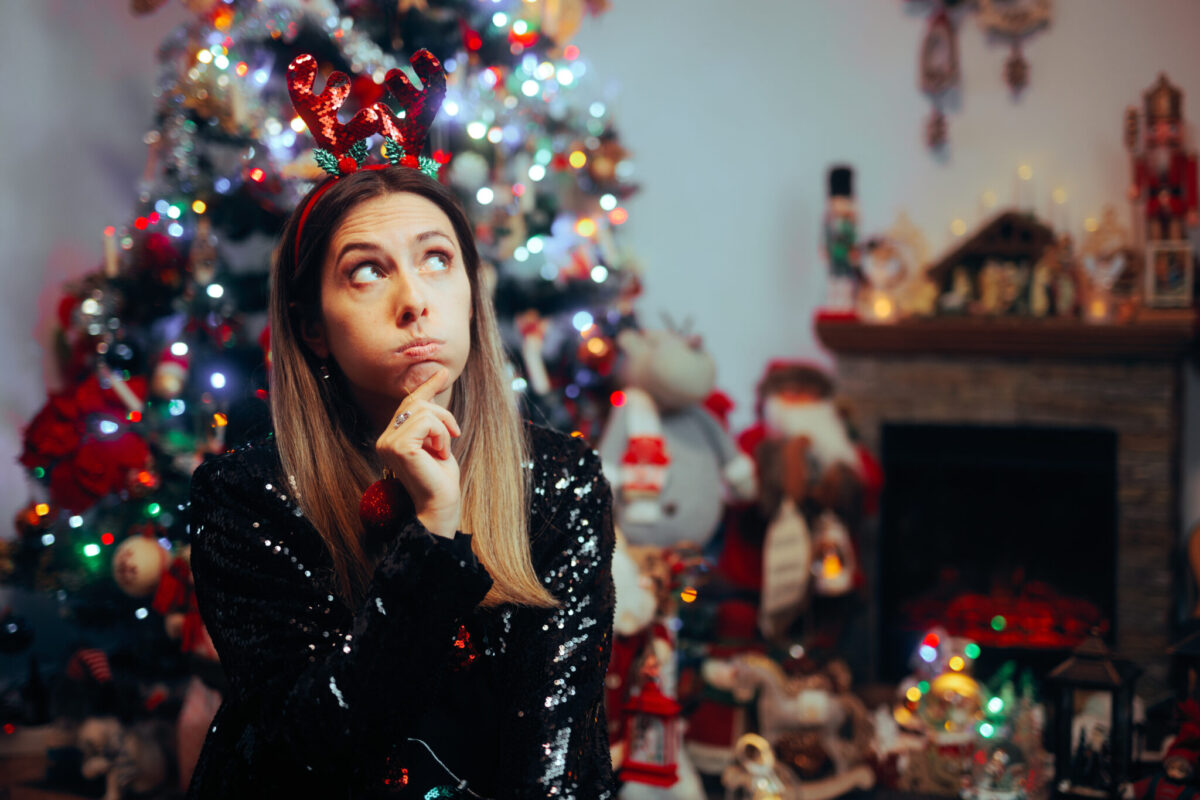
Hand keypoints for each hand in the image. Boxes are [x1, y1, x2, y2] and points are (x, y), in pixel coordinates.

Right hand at [375, 367, 461, 538]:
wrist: (441, 505)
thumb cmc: (441, 479)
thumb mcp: (437, 441)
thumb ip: (431, 418)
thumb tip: (436, 382)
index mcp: (391, 438)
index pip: (409, 403)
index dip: (427, 387)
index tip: (442, 372)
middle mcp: (384, 439)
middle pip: (418, 403)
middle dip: (443, 418)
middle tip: (450, 439)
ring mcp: (388, 442)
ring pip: (425, 411)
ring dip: (443, 430)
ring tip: (441, 451)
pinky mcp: (398, 446)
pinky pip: (428, 422)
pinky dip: (441, 435)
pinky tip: (438, 453)